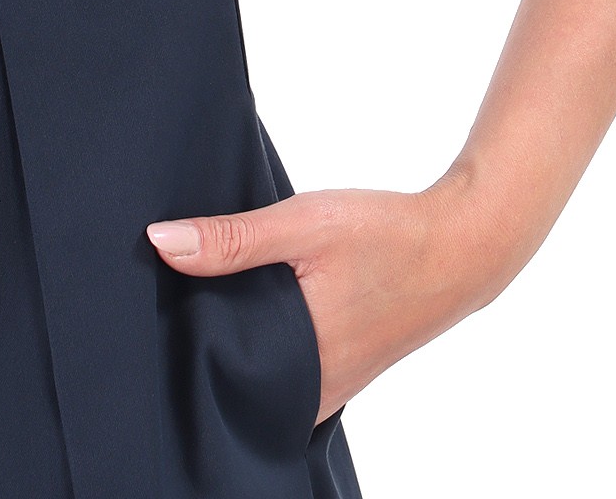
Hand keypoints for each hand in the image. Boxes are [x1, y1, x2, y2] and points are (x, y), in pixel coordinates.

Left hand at [145, 171, 519, 427]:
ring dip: (238, 332)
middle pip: (234, 373)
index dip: (179, 336)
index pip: (214, 370)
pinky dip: (267, 332)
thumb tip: (160, 242)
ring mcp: (331, 383)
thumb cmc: (387, 235)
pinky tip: (254, 297)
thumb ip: (232, 239)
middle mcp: (314, 390)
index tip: (152, 302)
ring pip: (261, 368)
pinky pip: (287, 362)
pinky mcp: (342, 367)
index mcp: (299, 367)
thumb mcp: (303, 225)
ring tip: (211, 289)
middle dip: (204, 336)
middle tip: (174, 289)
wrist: (462, 246)